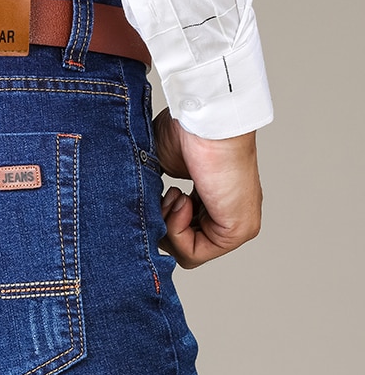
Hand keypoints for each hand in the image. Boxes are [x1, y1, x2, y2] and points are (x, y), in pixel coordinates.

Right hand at [154, 108, 262, 267]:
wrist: (204, 120)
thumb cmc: (185, 132)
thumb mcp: (162, 170)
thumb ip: (155, 197)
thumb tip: (133, 217)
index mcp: (214, 200)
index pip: (183, 233)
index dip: (162, 219)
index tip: (162, 193)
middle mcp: (229, 215)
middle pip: (183, 247)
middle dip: (164, 226)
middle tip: (166, 195)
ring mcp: (238, 225)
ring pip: (187, 254)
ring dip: (169, 226)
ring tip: (174, 194)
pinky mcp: (239, 230)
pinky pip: (193, 254)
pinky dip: (176, 230)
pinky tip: (182, 200)